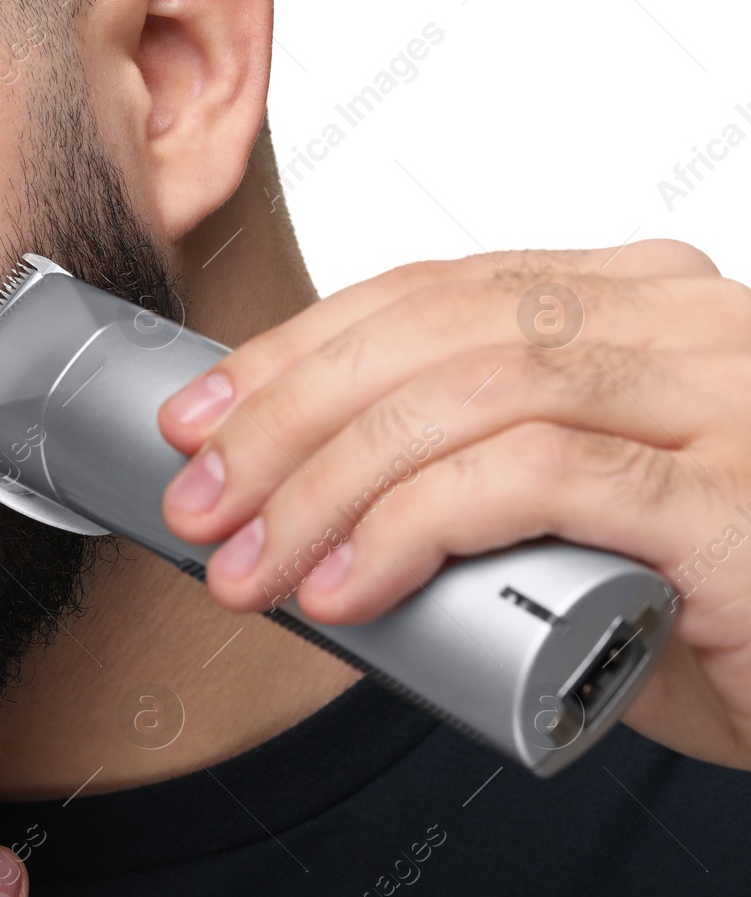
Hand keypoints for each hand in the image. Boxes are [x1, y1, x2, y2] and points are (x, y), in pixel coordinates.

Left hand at [156, 240, 750, 768]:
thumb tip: (283, 498)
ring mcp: (716, 400)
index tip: (198, 422)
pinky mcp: (728, 499)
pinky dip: (414, 526)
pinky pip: (537, 479)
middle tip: (201, 505)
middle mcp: (680, 323)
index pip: (425, 296)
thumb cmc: (700, 600)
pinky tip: (346, 588)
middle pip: (432, 336)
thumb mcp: (563, 510)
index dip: (293, 354)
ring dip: (328, 484)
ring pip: (470, 396)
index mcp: (631, 303)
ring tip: (253, 565)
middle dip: (287, 422)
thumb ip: (461, 473)